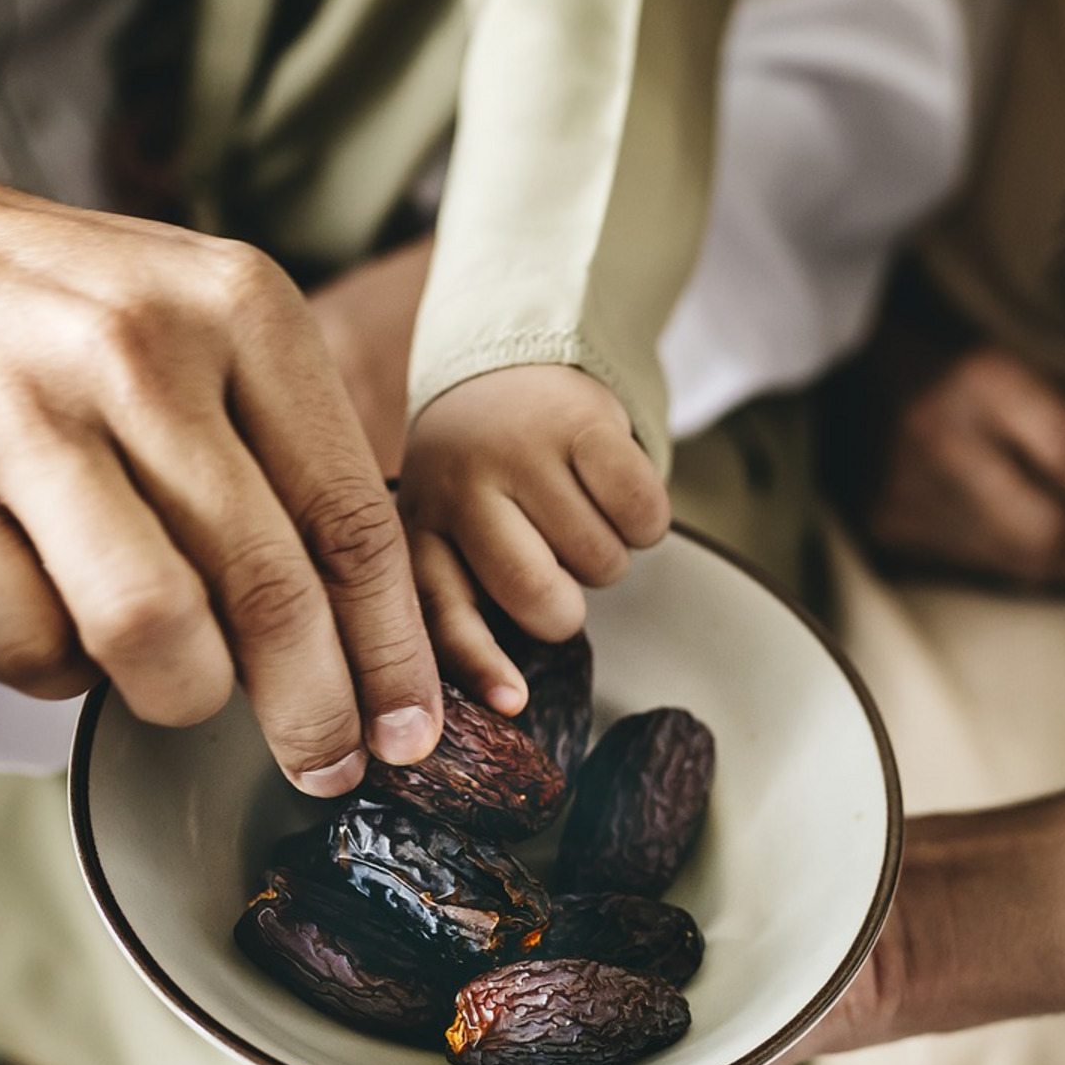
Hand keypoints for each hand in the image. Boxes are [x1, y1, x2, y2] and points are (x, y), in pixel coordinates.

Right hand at [0, 158, 441, 794]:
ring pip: (150, 630)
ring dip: (181, 696)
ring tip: (179, 686)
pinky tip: (65, 626)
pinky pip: (29, 647)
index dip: (392, 651)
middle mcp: (141, 350)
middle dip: (311, 713)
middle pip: (266, 590)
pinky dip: (62, 674)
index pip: (352, 519)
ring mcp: (24, 413)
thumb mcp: (214, 339)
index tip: (407, 732)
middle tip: (324, 766)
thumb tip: (377, 648)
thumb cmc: (83, 328)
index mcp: (243, 307)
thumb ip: (295, 462)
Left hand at [401, 366, 669, 712]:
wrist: (508, 362)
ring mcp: (521, 452)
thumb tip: (503, 700)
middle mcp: (461, 489)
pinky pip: (644, 516)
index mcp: (419, 530)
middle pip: (542, 600)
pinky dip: (644, 521)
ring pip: (603, 565)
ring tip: (572, 512)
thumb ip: (460, 600)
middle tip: (554, 568)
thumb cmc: (482, 478)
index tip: (515, 703)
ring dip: (605, 557)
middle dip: (566, 608)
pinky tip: (611, 493)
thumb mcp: (447, 533)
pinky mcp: (583, 423)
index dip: (480, 664)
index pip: (445, 613)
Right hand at [863, 347, 1064, 587]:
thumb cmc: (952, 346)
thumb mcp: (1026, 356)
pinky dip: (1032, 567)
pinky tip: (1064, 557)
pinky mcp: (885, 528)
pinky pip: (980, 566)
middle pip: (1048, 530)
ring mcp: (903, 494)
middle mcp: (937, 440)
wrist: (831, 364)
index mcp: (977, 375)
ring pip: (1017, 563)